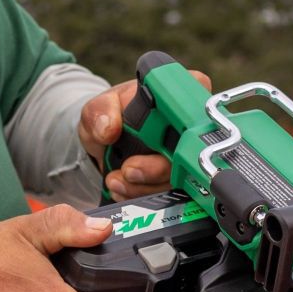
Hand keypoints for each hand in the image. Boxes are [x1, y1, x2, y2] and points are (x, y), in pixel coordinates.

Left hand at [79, 69, 211, 201]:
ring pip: (178, 180)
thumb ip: (100, 111)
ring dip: (143, 186)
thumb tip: (109, 128)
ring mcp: (186, 157)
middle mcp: (190, 127)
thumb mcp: (98, 107)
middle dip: (156, 169)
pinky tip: (123, 189)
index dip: (182, 128)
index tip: (159, 141)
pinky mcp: (179, 181)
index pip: (195, 108)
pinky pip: (168, 196)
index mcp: (180, 95)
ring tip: (116, 179)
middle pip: (188, 154)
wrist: (106, 144)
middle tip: (128, 169)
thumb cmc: (110, 117)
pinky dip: (141, 196)